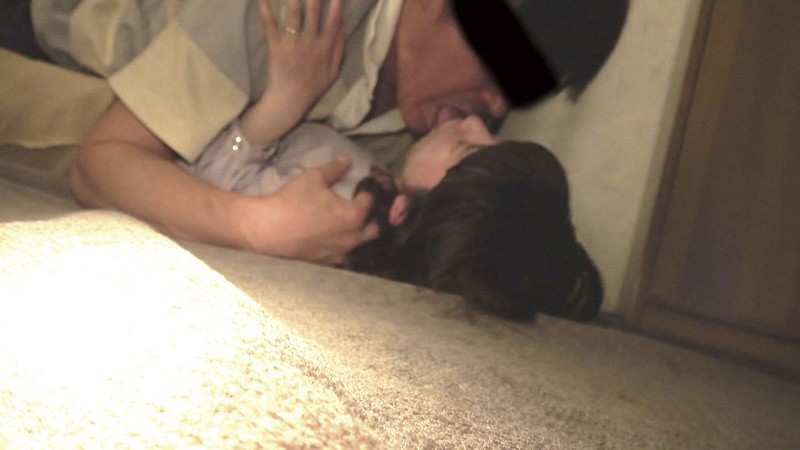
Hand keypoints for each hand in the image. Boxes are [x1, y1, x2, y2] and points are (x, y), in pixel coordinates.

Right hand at [239, 157, 378, 264]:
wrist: (267, 229)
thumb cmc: (292, 201)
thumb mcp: (314, 178)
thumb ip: (335, 169)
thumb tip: (348, 160)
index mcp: (354, 216)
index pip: (371, 202)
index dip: (370, 192)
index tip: (367, 186)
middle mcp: (352, 238)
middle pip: (375, 229)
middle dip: (374, 217)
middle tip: (366, 207)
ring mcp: (340, 253)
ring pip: (361, 245)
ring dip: (361, 234)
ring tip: (354, 224)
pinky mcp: (327, 263)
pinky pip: (345, 255)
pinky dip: (345, 246)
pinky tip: (337, 239)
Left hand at [258, 0, 343, 116]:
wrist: (290, 100)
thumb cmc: (313, 87)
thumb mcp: (333, 72)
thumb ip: (339, 49)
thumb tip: (341, 27)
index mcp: (325, 47)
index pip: (333, 20)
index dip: (336, 4)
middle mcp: (310, 41)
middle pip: (313, 11)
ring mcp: (292, 43)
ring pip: (294, 14)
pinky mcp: (275, 46)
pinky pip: (270, 25)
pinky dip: (265, 10)